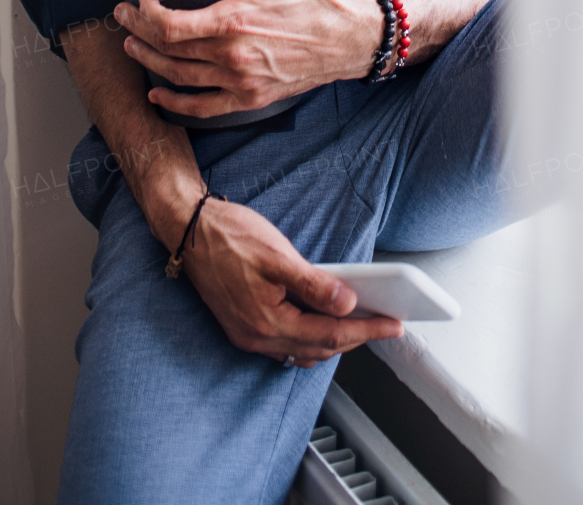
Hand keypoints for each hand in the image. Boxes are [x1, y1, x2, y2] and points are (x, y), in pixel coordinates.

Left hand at [114, 0, 384, 119]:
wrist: (352, 38)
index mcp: (232, 22)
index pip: (170, 25)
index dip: (145, 14)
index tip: (140, 0)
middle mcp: (231, 56)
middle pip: (168, 50)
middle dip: (138, 34)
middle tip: (123, 20)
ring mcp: (240, 81)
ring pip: (179, 79)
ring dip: (150, 64)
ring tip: (133, 48)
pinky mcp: (251, 98)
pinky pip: (204, 108)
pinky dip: (176, 104)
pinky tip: (159, 96)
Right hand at [180, 193, 401, 366]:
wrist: (188, 231)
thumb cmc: (230, 236)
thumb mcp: (277, 254)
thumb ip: (313, 285)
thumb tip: (348, 304)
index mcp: (267, 321)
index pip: (330, 335)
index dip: (367, 331)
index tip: (394, 326)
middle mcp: (257, 337)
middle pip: (318, 349)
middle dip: (355, 338)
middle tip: (385, 323)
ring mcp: (247, 336)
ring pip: (302, 351)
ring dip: (332, 341)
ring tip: (361, 321)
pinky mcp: (243, 328)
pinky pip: (285, 345)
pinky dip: (310, 337)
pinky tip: (322, 320)